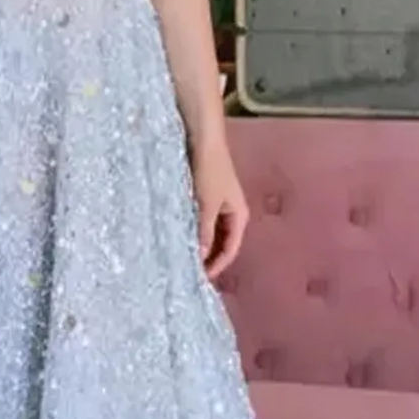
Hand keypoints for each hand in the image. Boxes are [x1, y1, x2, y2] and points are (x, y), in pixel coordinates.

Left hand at [192, 150, 249, 281]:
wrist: (204, 139)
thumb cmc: (209, 171)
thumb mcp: (206, 205)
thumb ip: (204, 232)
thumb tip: (201, 259)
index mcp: (239, 216)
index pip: (230, 250)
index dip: (216, 266)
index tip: (199, 279)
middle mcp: (232, 212)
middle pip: (221, 242)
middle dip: (208, 257)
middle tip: (188, 271)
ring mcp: (219, 203)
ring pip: (210, 231)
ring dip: (199, 243)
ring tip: (182, 256)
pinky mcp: (206, 195)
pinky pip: (201, 219)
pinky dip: (193, 229)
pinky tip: (179, 234)